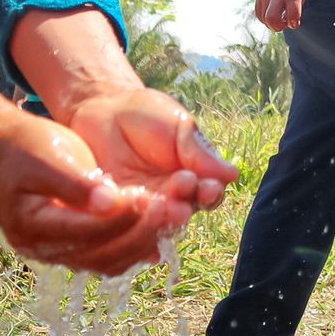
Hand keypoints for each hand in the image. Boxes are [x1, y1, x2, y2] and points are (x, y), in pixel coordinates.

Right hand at [0, 106, 165, 275]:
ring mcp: (57, 251)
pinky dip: (135, 244)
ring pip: (107, 261)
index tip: (152, 198)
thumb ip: (76, 182)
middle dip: (139, 233)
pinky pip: (108, 255)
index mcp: (29, 224)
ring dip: (142, 242)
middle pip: (99, 254)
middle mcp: (41, 247)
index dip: (120, 218)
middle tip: (172, 211)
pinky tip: (159, 229)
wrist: (7, 147)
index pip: (84, 231)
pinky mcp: (73, 246)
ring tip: (171, 218)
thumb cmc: (26, 144)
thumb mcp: (48, 155)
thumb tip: (109, 203)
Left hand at [64, 86, 238, 225]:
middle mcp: (171, 198)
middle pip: (184, 213)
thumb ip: (200, 151)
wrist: (101, 110)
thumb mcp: (178, 126)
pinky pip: (121, 224)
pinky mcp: (111, 213)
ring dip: (157, 219)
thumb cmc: (146, 115)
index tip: (208, 187)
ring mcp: (141, 208)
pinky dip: (127, 223)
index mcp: (193, 177)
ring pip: (154, 224)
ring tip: (156, 207)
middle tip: (179, 202)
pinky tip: (128, 215)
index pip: (208, 193)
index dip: (210, 193)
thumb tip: (232, 175)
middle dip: (183, 208)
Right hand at [256, 0, 306, 30]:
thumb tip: (291, 23)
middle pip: (272, 20)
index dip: (294, 23)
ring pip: (263, 18)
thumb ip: (297, 8)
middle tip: (284, 23)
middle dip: (278, 27)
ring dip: (271, 23)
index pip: (292, 17)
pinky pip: (259, 13)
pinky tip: (272, 13)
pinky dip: (265, 18)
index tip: (294, 20)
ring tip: (279, 16)